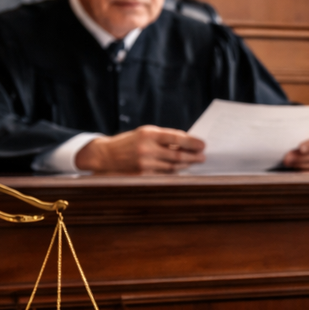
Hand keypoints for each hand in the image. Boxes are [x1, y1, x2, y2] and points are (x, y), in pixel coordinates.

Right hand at [75, 126, 204, 172]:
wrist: (106, 156)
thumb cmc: (129, 142)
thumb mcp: (144, 133)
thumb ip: (164, 137)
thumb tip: (187, 143)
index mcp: (148, 134)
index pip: (176, 138)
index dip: (192, 143)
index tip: (203, 145)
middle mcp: (147, 149)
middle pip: (177, 156)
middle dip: (193, 156)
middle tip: (202, 157)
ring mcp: (144, 164)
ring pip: (172, 167)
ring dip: (185, 165)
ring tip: (193, 162)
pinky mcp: (142, 176)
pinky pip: (164, 175)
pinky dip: (174, 172)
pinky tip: (180, 170)